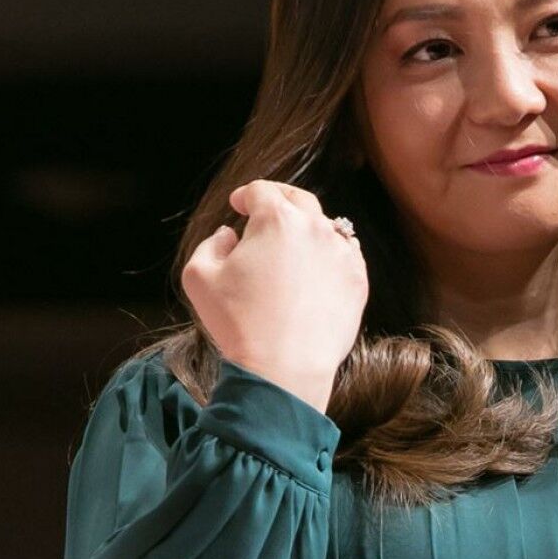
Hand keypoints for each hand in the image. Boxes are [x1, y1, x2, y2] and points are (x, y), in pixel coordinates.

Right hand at [181, 179, 367, 411]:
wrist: (285, 367)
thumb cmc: (238, 323)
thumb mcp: (199, 277)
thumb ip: (210, 244)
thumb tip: (230, 234)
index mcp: (277, 219)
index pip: (261, 191)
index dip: (246, 195)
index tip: (239, 204)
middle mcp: (315, 228)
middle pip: (298, 199)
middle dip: (279, 199)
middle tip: (267, 208)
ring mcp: (342, 253)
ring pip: (325, 226)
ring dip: (307, 228)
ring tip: (292, 243)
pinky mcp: (358, 280)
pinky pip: (345, 255)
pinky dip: (330, 254)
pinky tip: (316, 268)